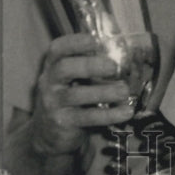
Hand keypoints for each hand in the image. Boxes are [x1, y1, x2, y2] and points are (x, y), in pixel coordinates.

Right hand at [29, 33, 135, 158]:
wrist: (48, 133)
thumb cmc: (69, 97)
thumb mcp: (74, 79)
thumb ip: (90, 67)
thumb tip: (124, 58)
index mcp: (53, 65)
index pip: (57, 49)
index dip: (75, 42)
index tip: (95, 41)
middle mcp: (49, 82)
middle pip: (64, 68)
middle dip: (89, 65)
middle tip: (113, 67)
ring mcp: (53, 103)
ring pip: (75, 95)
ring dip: (103, 91)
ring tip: (124, 91)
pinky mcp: (62, 123)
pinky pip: (86, 117)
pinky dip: (108, 114)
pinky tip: (125, 111)